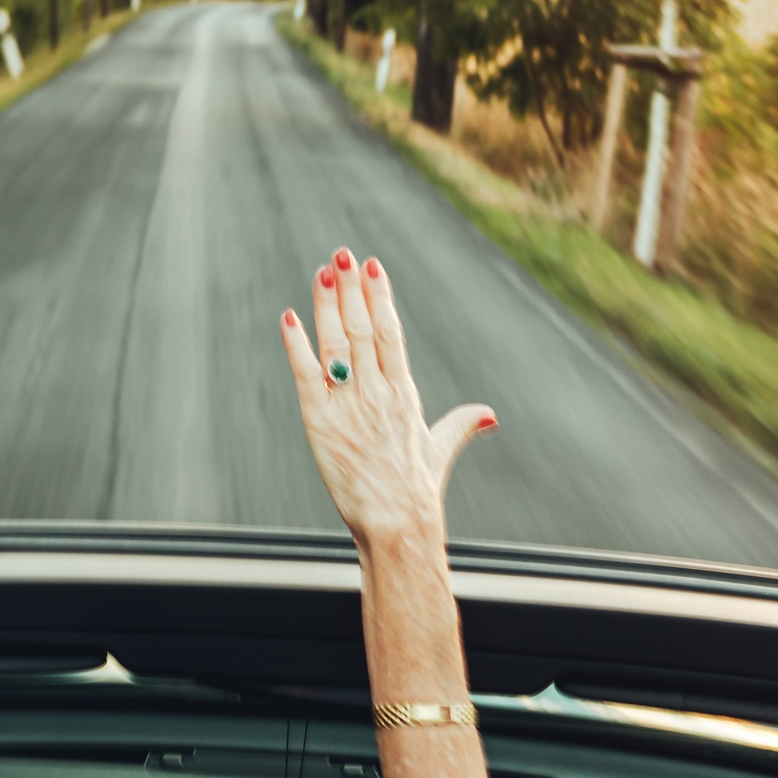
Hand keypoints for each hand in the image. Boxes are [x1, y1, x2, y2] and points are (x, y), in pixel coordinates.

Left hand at [277, 246, 495, 545]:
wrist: (398, 523)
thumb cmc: (418, 490)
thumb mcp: (441, 449)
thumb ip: (461, 424)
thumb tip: (488, 414)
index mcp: (405, 392)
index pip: (390, 332)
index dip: (379, 296)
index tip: (371, 266)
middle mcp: (377, 392)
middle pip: (361, 328)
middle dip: (351, 289)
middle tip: (341, 255)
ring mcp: (349, 405)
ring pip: (336, 344)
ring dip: (327, 305)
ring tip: (322, 272)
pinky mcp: (321, 423)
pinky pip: (307, 375)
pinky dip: (297, 345)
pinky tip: (289, 317)